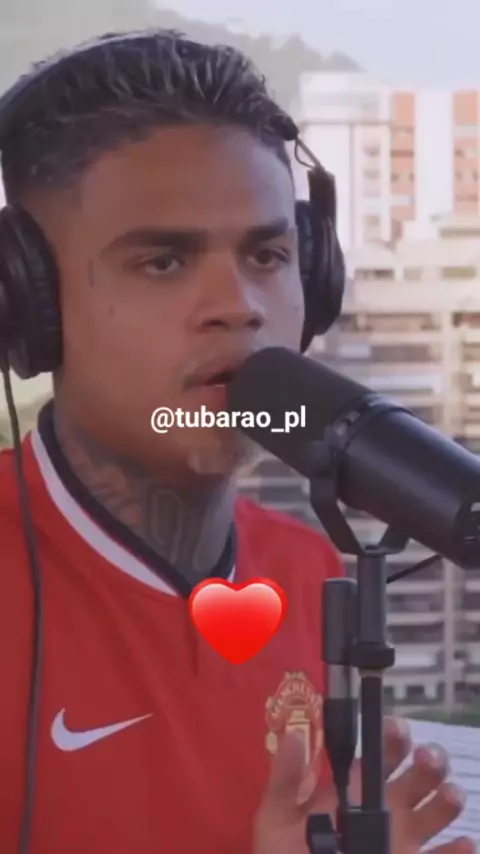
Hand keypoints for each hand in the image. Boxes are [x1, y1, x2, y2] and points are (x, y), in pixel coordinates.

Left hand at [253, 717, 475, 853]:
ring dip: (447, 801)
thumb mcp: (277, 815)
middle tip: (428, 758)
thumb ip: (287, 777)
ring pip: (434, 814)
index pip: (379, 756)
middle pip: (416, 778)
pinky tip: (464, 843)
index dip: (392, 738)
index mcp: (354, 791)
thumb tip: (295, 733)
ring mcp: (401, 842)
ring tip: (449, 795)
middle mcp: (384, 811)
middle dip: (428, 762)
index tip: (397, 728)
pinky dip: (458, 852)